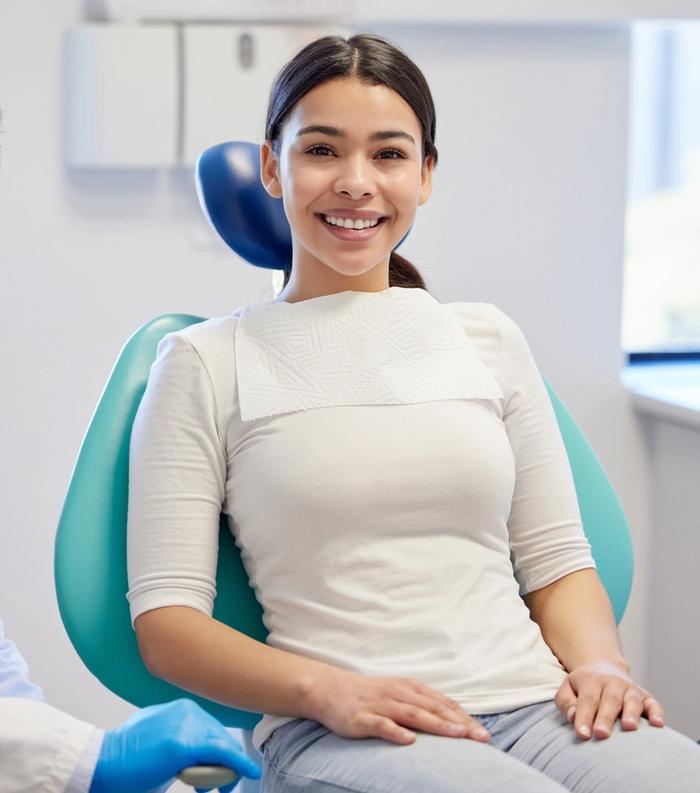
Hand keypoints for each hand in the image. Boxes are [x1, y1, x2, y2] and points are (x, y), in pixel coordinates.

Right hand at [89, 698, 261, 792]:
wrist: (101, 763)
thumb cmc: (125, 759)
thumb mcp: (157, 738)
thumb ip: (179, 740)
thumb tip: (196, 758)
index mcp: (179, 709)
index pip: (211, 729)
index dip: (218, 751)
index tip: (219, 767)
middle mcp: (186, 711)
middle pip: (220, 737)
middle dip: (224, 762)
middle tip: (218, 784)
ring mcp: (186, 726)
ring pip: (222, 747)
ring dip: (225, 769)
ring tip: (215, 787)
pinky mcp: (184, 745)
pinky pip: (222, 754)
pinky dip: (238, 764)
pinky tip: (249, 772)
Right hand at [305, 669, 490, 744]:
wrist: (329, 689)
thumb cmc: (368, 695)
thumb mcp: (398, 694)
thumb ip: (422, 704)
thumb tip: (452, 718)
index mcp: (409, 688)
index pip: (442, 703)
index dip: (464, 717)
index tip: (483, 732)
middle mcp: (398, 694)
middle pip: (433, 709)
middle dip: (459, 723)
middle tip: (481, 737)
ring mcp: (381, 705)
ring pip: (413, 715)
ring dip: (437, 725)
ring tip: (457, 735)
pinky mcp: (362, 718)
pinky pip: (381, 725)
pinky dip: (396, 732)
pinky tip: (409, 741)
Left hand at [554, 660, 664, 739]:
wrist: (604, 667)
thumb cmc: (584, 686)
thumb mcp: (568, 688)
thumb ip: (566, 703)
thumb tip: (573, 718)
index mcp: (591, 680)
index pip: (588, 700)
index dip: (584, 717)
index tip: (582, 734)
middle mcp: (613, 683)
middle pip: (610, 701)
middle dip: (606, 718)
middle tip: (601, 734)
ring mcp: (631, 689)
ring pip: (632, 701)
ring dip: (631, 714)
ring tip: (629, 727)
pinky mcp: (646, 697)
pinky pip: (654, 704)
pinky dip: (657, 713)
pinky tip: (657, 725)